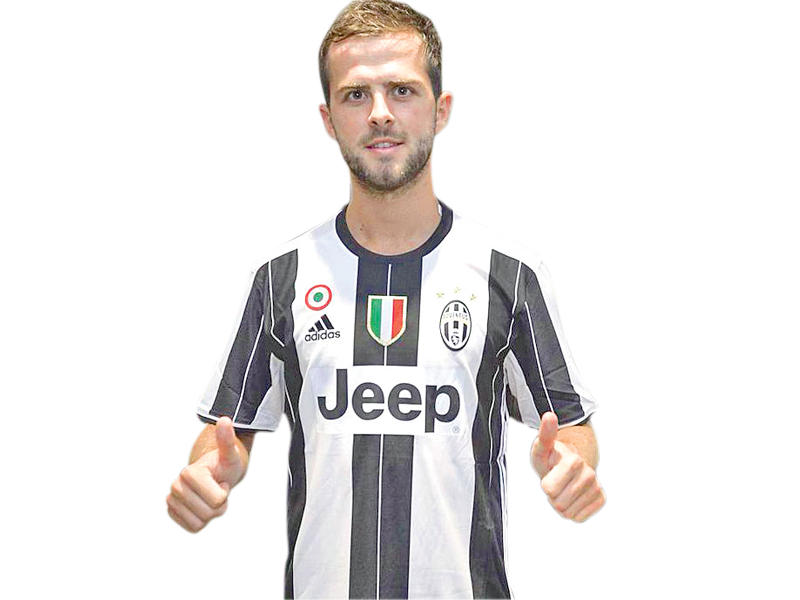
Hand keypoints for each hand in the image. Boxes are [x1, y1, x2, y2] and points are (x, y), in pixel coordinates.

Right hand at [166, 417, 245, 531]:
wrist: (213, 474)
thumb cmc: (223, 464)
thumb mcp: (231, 454)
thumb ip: (227, 440)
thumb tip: (225, 420)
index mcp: (189, 472)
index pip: (218, 500)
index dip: (224, 493)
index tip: (220, 481)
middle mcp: (176, 485)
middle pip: (209, 513)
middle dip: (218, 505)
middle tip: (215, 488)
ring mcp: (171, 499)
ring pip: (200, 522)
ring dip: (210, 513)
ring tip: (209, 496)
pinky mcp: (172, 512)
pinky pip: (193, 527)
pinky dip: (201, 520)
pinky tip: (201, 506)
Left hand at [531, 412, 604, 521]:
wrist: (570, 465)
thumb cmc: (552, 457)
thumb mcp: (542, 447)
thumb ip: (545, 435)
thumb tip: (549, 415)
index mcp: (574, 461)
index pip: (549, 489)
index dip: (545, 485)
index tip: (549, 474)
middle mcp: (589, 474)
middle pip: (558, 504)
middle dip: (553, 496)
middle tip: (556, 483)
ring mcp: (596, 487)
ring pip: (568, 513)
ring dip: (562, 504)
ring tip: (563, 488)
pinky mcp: (600, 499)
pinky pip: (578, 517)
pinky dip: (572, 511)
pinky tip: (573, 497)